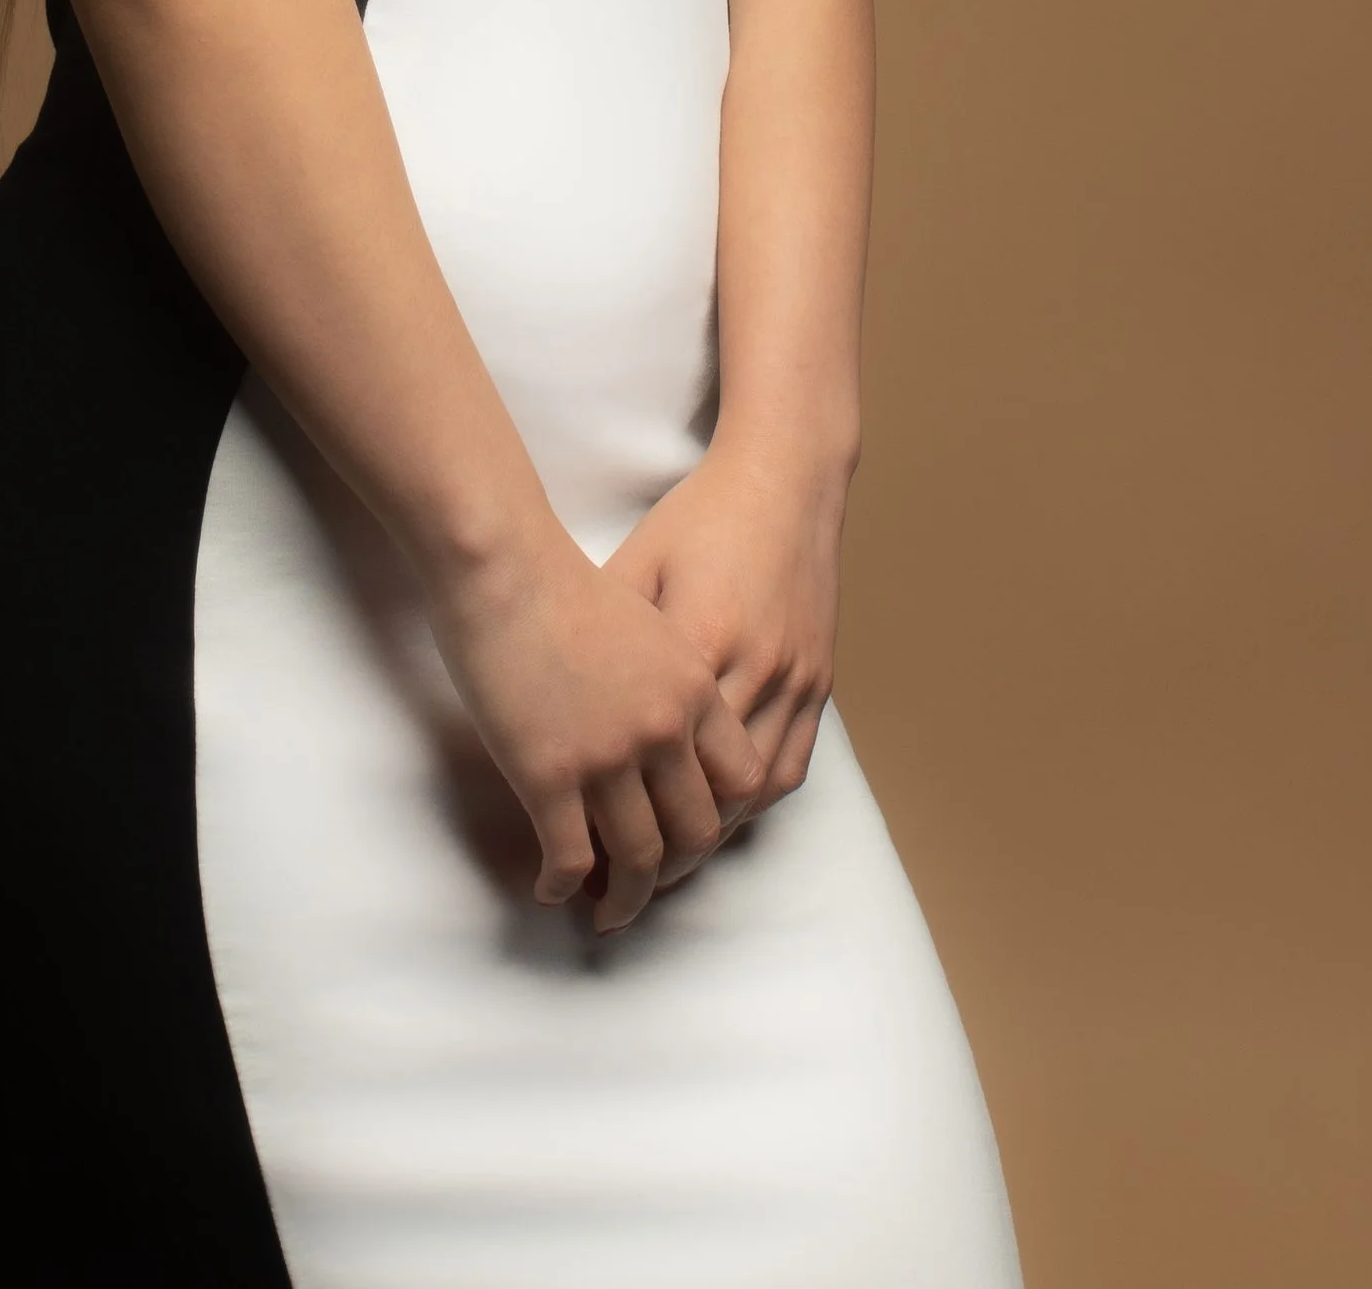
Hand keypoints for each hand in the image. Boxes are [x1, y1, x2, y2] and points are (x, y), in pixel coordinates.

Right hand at [425, 521, 766, 933]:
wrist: (505, 567)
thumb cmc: (565, 584)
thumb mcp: (649, 622)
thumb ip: (670, 676)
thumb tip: (666, 728)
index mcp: (694, 688)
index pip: (741, 780)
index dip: (721, 816)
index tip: (693, 834)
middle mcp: (664, 729)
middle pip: (695, 830)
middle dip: (675, 871)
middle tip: (650, 886)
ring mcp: (608, 757)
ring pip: (637, 859)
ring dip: (624, 898)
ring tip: (607, 913)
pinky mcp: (549, 776)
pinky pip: (569, 857)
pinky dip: (563, 884)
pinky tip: (552, 888)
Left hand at [603, 433, 847, 867]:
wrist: (786, 479)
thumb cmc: (700, 518)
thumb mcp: (638, 564)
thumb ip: (604, 634)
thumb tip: (553, 698)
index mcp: (698, 643)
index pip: (652, 764)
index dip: (612, 822)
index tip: (575, 862)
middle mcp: (751, 671)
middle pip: (704, 798)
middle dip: (657, 858)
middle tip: (613, 893)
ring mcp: (793, 678)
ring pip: (750, 796)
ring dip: (706, 841)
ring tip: (659, 871)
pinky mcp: (818, 679)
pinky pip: (789, 767)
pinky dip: (752, 805)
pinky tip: (718, 821)